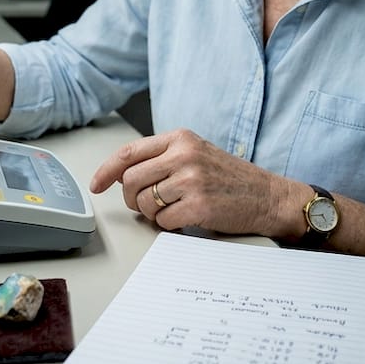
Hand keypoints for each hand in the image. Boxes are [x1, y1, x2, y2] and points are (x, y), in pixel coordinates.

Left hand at [90, 128, 304, 237]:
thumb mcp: (196, 153)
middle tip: (144, 204)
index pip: (129, 152)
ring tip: (172, 210)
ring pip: (143, 203)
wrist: (267, 196)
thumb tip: (122, 175)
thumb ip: (162, 157)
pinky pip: (162, 221)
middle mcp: (184, 155)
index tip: (96, 184)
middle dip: (130, 198)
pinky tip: (185, 219)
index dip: (106, 170)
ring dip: (151, 213)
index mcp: (180, 138)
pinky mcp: (198, 206)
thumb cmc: (230, 178)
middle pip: (130, 180)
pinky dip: (168, 225)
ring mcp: (191, 180)